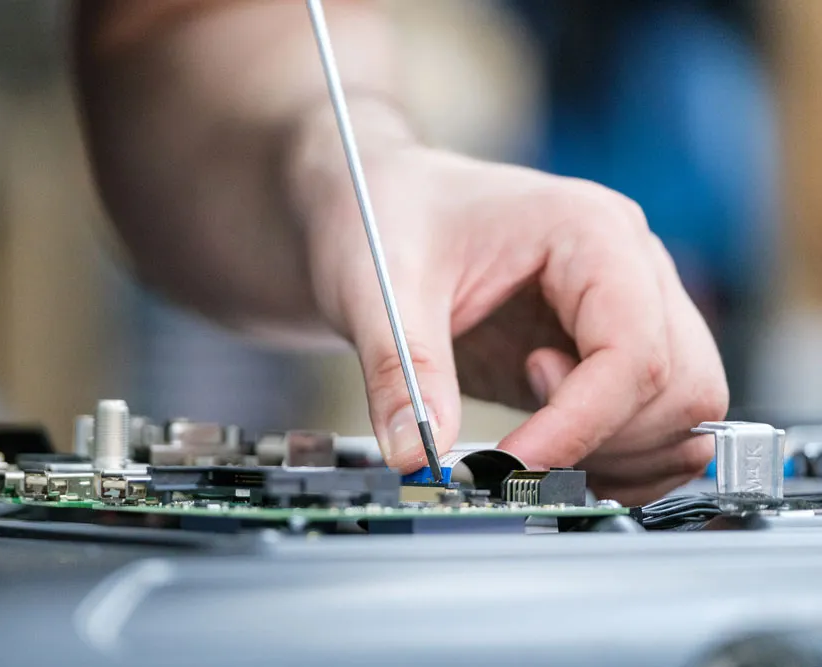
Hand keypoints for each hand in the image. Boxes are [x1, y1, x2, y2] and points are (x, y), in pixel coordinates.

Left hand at [291, 123, 727, 505]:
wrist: (379, 200)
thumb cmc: (387, 212)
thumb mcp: (377, 286)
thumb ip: (403, 371)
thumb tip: (417, 456)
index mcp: (589, 230)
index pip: (634, 349)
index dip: (579, 425)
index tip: (509, 464)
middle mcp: (628, 267)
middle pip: (680, 386)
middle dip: (603, 441)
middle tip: (515, 442)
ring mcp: (625, 311)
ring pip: (683, 412)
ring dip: (614, 455)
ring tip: (526, 430)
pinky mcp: (603, 353)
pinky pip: (656, 424)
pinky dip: (618, 461)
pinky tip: (548, 451)